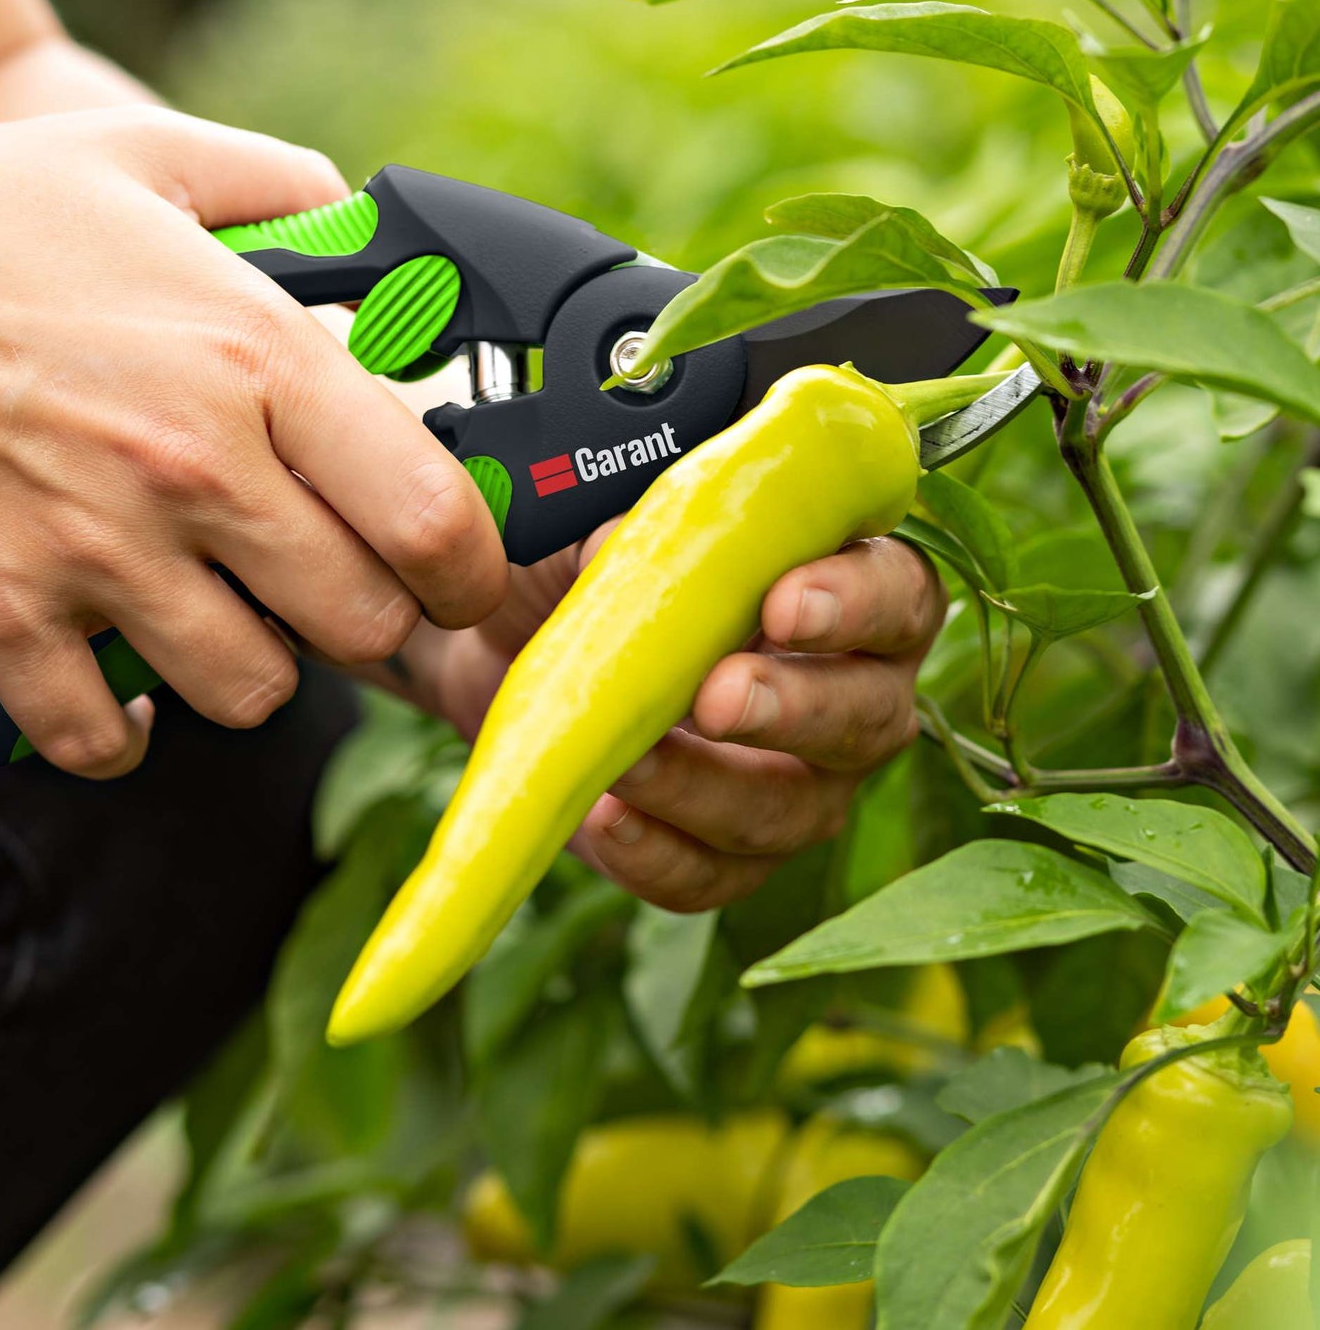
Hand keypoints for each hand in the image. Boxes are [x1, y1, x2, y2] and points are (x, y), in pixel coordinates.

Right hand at [0, 107, 507, 776]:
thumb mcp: (134, 157)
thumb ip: (274, 184)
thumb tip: (355, 216)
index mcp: (254, 359)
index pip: (431, 514)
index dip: (475, 568)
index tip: (464, 574)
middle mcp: (193, 468)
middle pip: (361, 623)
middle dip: (369, 617)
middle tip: (340, 587)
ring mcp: (96, 552)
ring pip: (251, 691)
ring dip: (256, 666)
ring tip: (224, 613)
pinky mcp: (2, 615)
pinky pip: (103, 735)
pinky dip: (124, 727)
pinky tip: (121, 671)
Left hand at [400, 530, 944, 911]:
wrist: (504, 639)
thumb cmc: (583, 562)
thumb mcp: (595, 524)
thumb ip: (632, 530)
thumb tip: (627, 548)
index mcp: (844, 589)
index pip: (897, 594)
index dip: (857, 603)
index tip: (782, 604)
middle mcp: (848, 693)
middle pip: (869, 717)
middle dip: (795, 709)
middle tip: (716, 696)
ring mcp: (797, 784)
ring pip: (792, 810)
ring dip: (705, 787)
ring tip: (624, 762)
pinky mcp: (724, 853)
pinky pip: (715, 876)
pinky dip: (658, 854)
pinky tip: (604, 817)